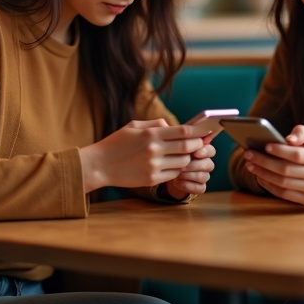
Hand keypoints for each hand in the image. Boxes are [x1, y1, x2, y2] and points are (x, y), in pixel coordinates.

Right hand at [79, 119, 209, 192]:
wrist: (99, 165)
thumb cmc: (116, 143)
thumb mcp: (133, 126)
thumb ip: (155, 124)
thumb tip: (173, 126)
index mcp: (151, 134)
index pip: (183, 131)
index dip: (197, 131)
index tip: (204, 131)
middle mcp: (154, 150)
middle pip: (188, 147)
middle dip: (198, 145)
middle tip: (201, 144)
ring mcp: (154, 166)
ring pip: (183, 163)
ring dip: (187, 159)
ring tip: (185, 155)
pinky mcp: (152, 179)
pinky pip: (173, 174)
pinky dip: (176, 170)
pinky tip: (172, 166)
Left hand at [164, 142, 215, 199]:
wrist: (168, 172)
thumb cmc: (172, 155)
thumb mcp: (174, 146)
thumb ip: (179, 139)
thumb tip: (177, 130)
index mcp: (203, 151)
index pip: (211, 151)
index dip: (205, 152)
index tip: (195, 153)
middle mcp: (206, 163)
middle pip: (209, 165)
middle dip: (194, 166)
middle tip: (181, 167)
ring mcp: (204, 176)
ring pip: (204, 177)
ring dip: (189, 176)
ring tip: (176, 175)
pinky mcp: (200, 187)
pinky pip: (201, 188)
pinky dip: (188, 186)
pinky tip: (177, 183)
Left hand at [243, 125, 303, 207]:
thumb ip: (303, 132)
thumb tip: (288, 139)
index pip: (297, 155)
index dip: (280, 151)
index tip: (264, 146)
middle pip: (286, 170)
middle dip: (264, 162)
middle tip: (249, 154)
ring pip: (283, 183)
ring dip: (263, 174)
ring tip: (251, 165)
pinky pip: (284, 195)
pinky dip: (269, 186)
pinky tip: (260, 176)